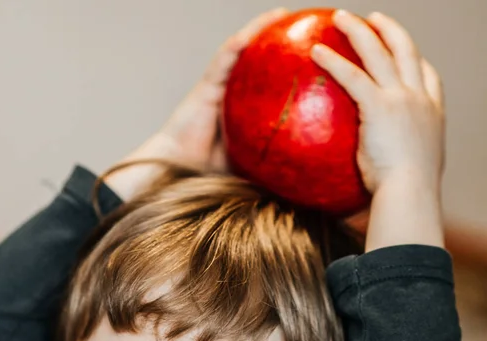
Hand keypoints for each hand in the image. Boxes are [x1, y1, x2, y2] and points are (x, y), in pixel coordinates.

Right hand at [105, 8, 288, 200]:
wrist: (179, 170)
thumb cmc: (208, 173)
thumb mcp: (249, 165)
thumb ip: (270, 164)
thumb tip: (302, 174)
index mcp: (239, 110)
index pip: (265, 84)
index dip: (285, 69)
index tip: (309, 60)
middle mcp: (228, 93)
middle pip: (254, 61)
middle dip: (275, 41)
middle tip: (303, 26)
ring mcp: (216, 87)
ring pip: (240, 52)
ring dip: (259, 30)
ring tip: (281, 13)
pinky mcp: (205, 86)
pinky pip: (224, 60)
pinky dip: (238, 43)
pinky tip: (255, 30)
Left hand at [311, 11, 445, 250]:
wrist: (410, 192)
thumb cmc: (406, 192)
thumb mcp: (409, 173)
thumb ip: (395, 165)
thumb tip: (380, 182)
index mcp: (431, 113)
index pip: (428, 77)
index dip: (417, 62)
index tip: (406, 54)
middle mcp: (420, 98)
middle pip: (406, 51)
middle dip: (390, 30)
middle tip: (373, 18)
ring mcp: (402, 98)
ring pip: (380, 52)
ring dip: (359, 30)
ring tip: (340, 17)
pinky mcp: (380, 105)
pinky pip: (353, 76)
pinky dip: (334, 60)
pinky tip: (316, 50)